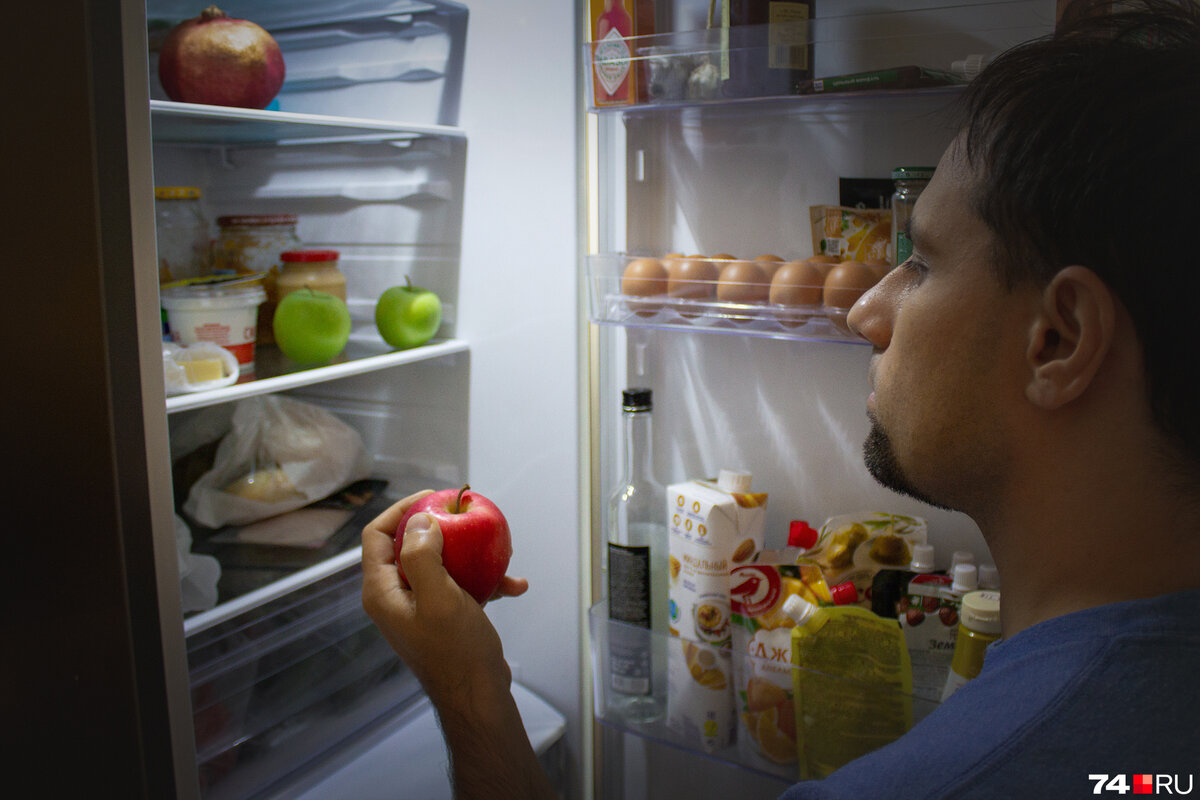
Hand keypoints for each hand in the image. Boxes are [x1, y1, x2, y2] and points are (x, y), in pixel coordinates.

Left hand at [361, 489, 527, 709]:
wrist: (478, 697)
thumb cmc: (455, 650)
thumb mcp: (438, 598)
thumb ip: (421, 556)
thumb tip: (419, 521)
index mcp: (382, 591)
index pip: (375, 535)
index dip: (400, 510)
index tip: (433, 497)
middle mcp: (396, 597)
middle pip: (409, 545)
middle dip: (441, 528)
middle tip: (467, 515)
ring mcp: (420, 608)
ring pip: (440, 564)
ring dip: (471, 556)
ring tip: (500, 552)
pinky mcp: (444, 617)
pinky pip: (461, 587)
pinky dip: (485, 582)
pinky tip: (514, 586)